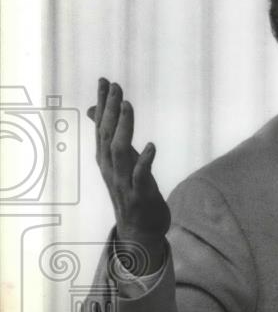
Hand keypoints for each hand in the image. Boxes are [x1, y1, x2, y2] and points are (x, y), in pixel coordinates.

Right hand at [89, 78, 169, 273]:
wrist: (139, 229)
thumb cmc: (131, 191)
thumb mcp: (119, 162)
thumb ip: (109, 137)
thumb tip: (93, 110)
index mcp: (106, 159)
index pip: (101, 126)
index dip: (102, 104)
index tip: (105, 81)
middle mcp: (111, 168)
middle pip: (107, 135)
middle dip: (111, 110)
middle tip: (115, 87)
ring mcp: (124, 182)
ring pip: (120, 152)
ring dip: (124, 128)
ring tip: (128, 106)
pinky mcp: (140, 195)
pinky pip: (140, 176)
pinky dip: (144, 161)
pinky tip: (150, 146)